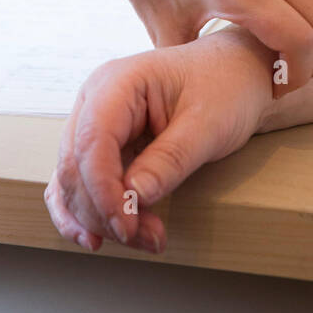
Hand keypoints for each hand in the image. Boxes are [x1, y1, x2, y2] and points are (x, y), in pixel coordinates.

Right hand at [44, 30, 272, 252]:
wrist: (238, 73)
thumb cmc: (226, 85)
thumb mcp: (208, 123)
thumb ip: (170, 160)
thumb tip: (134, 196)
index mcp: (118, 82)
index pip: (92, 142)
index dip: (103, 191)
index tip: (127, 225)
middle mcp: (97, 100)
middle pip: (77, 166)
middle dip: (105, 211)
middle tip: (148, 237)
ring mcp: (96, 122)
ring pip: (74, 181)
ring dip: (100, 218)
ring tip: (144, 238)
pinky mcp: (105, 145)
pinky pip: (81, 183)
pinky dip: (88, 213)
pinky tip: (100, 237)